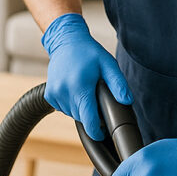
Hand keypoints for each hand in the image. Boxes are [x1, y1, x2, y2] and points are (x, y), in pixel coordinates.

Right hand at [41, 13, 130, 140]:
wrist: (66, 41)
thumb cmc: (90, 53)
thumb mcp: (108, 65)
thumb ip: (118, 84)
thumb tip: (127, 101)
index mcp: (80, 87)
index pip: (88, 120)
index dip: (97, 131)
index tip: (102, 134)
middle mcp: (64, 92)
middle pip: (81, 118)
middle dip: (91, 115)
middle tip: (99, 100)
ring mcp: (54, 94)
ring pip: (72, 114)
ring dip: (81, 109)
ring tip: (87, 92)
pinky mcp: (49, 94)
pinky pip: (64, 108)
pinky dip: (71, 105)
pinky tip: (76, 91)